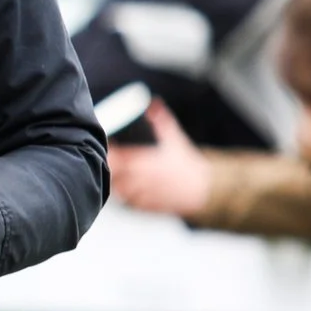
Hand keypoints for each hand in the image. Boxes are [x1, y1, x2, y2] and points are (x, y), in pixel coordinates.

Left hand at [108, 101, 212, 218]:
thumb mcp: (175, 138)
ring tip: (117, 172)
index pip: (117, 157)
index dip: (109, 152)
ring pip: (117, 189)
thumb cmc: (186, 162)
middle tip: (106, 158)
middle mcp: (143, 179)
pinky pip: (127, 202)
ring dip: (115, 181)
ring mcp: (144, 195)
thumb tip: (152, 103)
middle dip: (110, 166)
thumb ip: (161, 120)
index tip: (107, 146)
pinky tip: (125, 187)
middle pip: (113, 173)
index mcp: (147, 162)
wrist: (203, 188)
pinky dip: (124, 195)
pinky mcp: (145, 207)